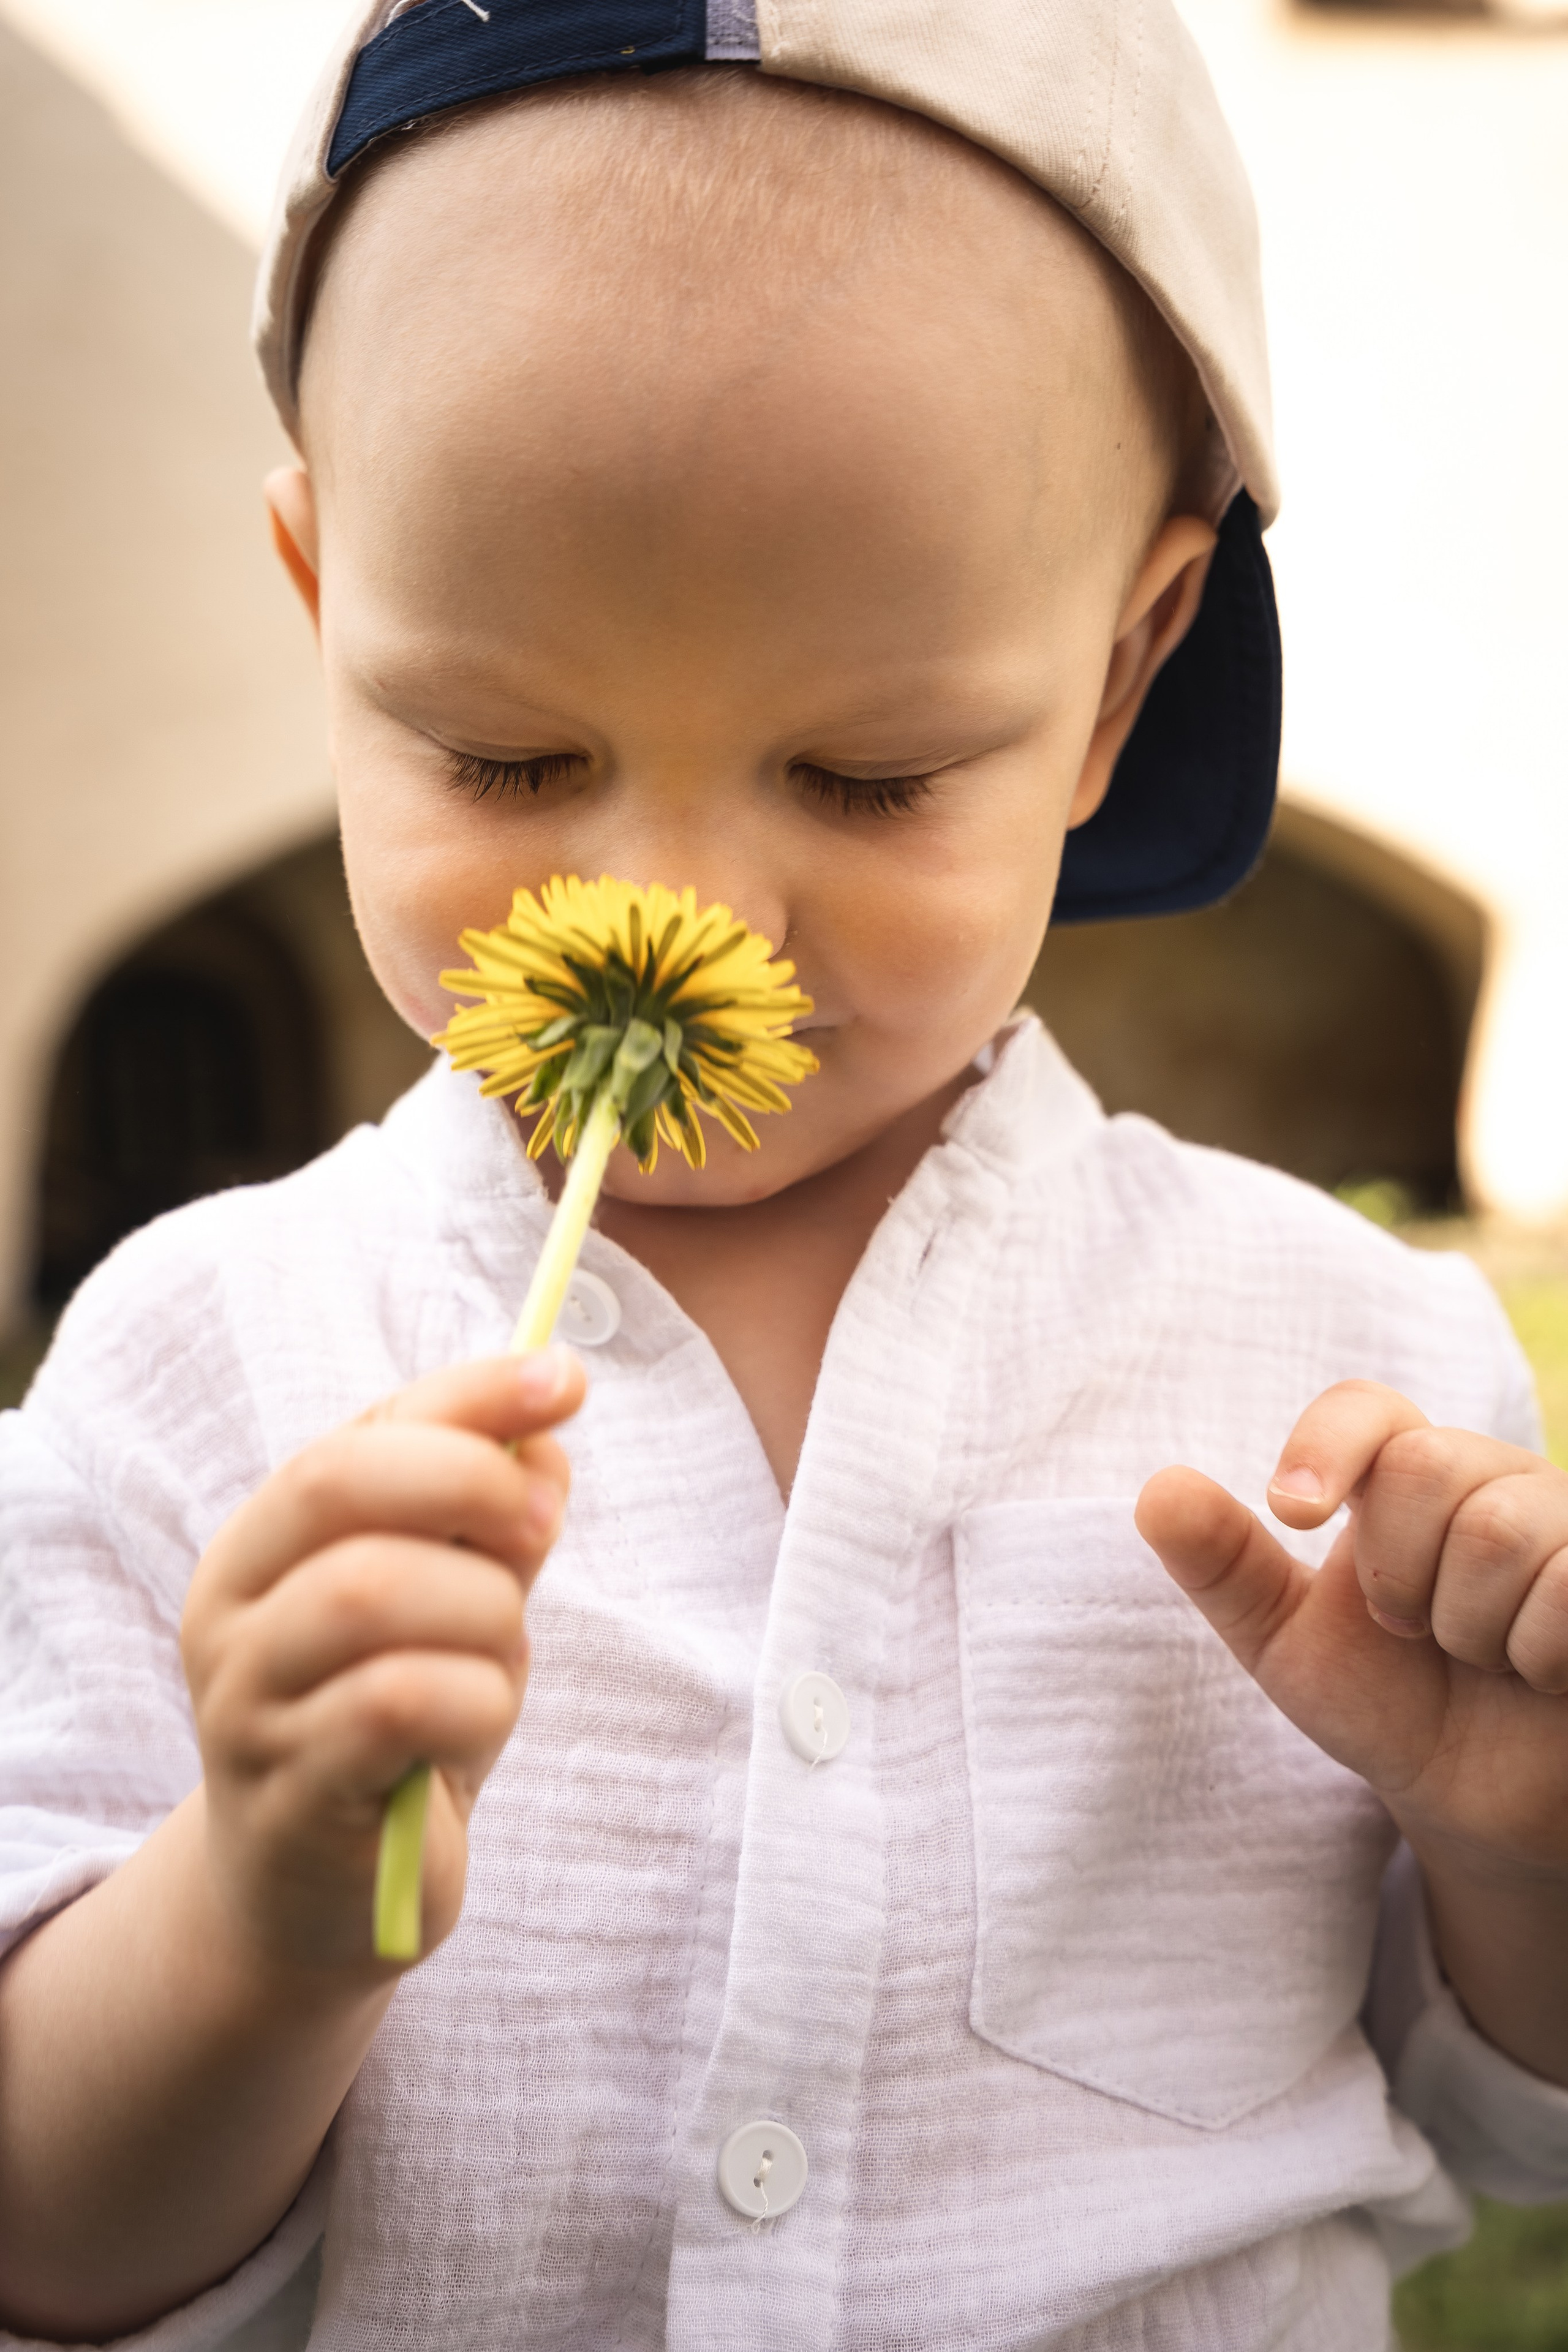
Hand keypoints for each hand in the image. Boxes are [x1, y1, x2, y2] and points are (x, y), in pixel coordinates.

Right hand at [181, 1350, 583, 1978]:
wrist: (320, 1898)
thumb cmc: (394, 1721)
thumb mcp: (449, 1601)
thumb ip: (487, 1514)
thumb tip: (547, 1429)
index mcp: (262, 1544)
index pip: (359, 1432)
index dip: (467, 1395)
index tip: (564, 1379)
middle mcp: (232, 1614)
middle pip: (342, 1488)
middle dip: (471, 1484)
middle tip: (545, 1524)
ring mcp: (248, 1707)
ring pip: (373, 1591)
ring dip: (481, 1609)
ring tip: (501, 1656)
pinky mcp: (290, 1797)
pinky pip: (400, 1704)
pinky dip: (476, 1699)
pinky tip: (477, 1726)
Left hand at [1137, 1382, 1567, 2077]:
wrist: (1481, 1803)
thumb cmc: (1388, 1705)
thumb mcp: (1288, 1643)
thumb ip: (1225, 1567)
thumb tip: (1156, 1492)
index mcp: (1403, 1478)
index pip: (1367, 1409)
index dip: (1325, 1445)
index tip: (1292, 1514)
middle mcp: (1491, 1480)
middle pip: (1426, 1468)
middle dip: (1400, 1576)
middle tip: (1417, 1633)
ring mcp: (1563, 1524)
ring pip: (1501, 1529)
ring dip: (1474, 1629)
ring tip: (1486, 1660)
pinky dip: (1540, 1647)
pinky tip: (1543, 1674)